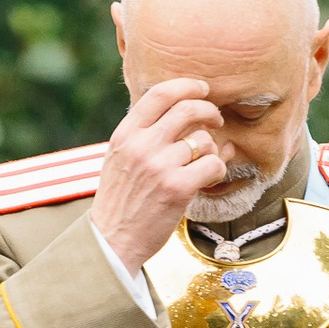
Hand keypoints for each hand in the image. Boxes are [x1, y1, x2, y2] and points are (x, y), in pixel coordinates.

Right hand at [89, 76, 226, 269]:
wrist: (111, 241)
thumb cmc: (121, 201)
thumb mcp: (120, 159)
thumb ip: (145, 135)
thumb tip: (187, 115)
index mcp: (125, 135)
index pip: (159, 94)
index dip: (187, 86)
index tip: (202, 89)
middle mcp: (141, 146)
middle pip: (188, 109)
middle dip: (209, 111)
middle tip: (216, 121)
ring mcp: (159, 166)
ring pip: (204, 140)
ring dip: (212, 149)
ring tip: (203, 163)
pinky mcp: (177, 188)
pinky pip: (213, 164)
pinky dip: (217, 170)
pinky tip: (207, 179)